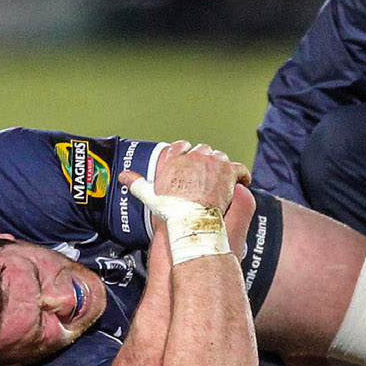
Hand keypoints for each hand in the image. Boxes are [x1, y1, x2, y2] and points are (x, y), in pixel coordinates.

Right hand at [119, 140, 249, 212]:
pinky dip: (241, 175)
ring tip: (220, 180)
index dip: (186, 153)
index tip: (188, 160)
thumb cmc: (171, 210)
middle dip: (204, 161)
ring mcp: (212, 162)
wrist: (190, 219)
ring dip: (221, 167)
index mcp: (174, 160)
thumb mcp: (150, 195)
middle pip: (202, 151)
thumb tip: (123, 176)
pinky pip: (239, 169)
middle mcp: (194, 157)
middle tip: (205, 176)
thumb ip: (137, 182)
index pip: (180, 146)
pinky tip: (241, 182)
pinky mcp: (228, 172)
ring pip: (220, 157)